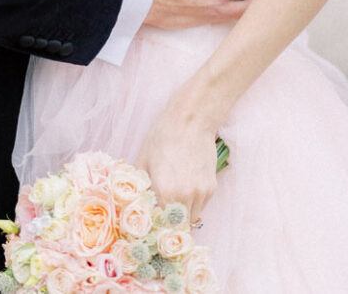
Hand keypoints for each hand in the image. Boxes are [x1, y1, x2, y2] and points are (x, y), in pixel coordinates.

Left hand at [136, 103, 220, 222]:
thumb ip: (140, 187)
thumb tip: (137, 204)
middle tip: (160, 214)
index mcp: (165, 192)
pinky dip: (192, 204)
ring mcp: (201, 194)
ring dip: (181, 215)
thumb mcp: (143, 161)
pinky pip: (200, 207)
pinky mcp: (211, 188)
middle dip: (168, 224)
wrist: (191, 121)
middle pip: (177, 227)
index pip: (161, 226)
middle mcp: (185, 197)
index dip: (155, 227)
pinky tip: (184, 187)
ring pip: (191, 219)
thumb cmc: (163, 137)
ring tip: (172, 199)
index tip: (151, 223)